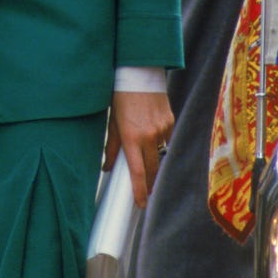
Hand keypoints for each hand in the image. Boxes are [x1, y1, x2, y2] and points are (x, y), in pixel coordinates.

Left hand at [104, 90, 173, 208]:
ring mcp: (162, 129)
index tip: (140, 203)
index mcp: (131, 137)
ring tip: (144, 157)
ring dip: (152, 160)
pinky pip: (165, 139)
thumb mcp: (112, 122)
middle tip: (145, 192)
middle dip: (149, 182)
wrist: (139, 73)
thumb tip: (107, 167)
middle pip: (152, 169)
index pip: (137, 172)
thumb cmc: (120, 97)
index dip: (140, 191)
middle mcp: (149, 136)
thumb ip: (111, 146)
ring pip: (159, 153)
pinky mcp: (170, 121)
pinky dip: (158, 141)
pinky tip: (150, 132)